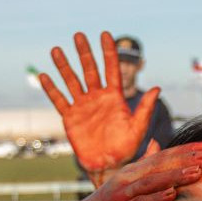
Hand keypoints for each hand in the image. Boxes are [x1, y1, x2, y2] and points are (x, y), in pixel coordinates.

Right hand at [39, 31, 161, 184]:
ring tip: (57, 50)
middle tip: (78, 35)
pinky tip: (43, 76)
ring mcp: (83, 106)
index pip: (112, 69)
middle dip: (84, 53)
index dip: (109, 52)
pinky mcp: (70, 117)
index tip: (105, 34)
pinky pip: (59, 100)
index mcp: (114, 97)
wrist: (107, 165)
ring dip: (64, 66)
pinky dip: (51, 89)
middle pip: (90, 70)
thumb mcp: (138, 128)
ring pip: (72, 81)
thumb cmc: (126, 149)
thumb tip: (158, 88)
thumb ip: (145, 108)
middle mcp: (97, 98)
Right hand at [41, 142, 201, 200]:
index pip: (161, 156)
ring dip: (175, 175)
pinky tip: (172, 194)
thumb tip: (157, 144)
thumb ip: (142, 165)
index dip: (184, 150)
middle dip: (185, 158)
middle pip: (159, 164)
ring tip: (196, 172)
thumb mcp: (123, 183)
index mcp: (130, 171)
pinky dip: (156, 198)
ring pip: (151, 181)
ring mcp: (121, 195)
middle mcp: (126, 178)